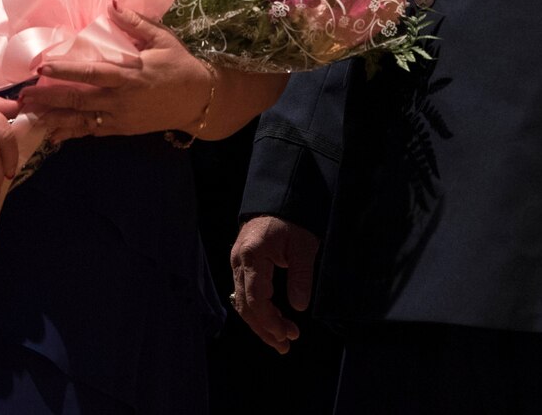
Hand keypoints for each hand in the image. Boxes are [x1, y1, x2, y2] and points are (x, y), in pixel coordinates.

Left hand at [18, 3, 210, 137]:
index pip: (92, 73)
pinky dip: (71, 133)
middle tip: (23, 96)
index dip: (66, 71)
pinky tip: (52, 133)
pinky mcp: (122, 129)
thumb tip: (112, 4)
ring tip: (29, 117)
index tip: (42, 68)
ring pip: (81, 121)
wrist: (198, 100)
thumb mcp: (162, 39)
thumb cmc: (180, 65)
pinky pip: (92, 132)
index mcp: (130, 76)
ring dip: (54, 119)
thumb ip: (136, 23)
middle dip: (48, 98)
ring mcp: (120, 118)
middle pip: (78, 100)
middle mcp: (121, 100)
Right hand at [229, 215, 318, 353]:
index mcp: (252, 256)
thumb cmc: (292, 218)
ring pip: (243, 302)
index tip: (287, 335)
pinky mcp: (241, 262)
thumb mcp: (304, 245)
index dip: (269, 322)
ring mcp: (237, 262)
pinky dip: (258, 309)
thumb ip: (301, 276)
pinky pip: (245, 292)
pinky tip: (273, 319)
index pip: (255, 299)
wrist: (279, 195)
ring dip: (261, 322)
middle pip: (245, 305)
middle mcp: (238, 261)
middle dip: (265, 329)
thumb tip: (299, 307)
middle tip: (285, 346)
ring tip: (281, 339)